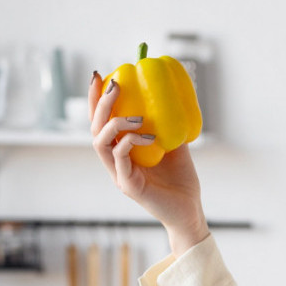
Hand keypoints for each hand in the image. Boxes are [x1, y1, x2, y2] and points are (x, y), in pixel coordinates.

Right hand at [89, 72, 209, 254]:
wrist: (190, 210)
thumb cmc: (181, 180)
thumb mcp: (175, 144)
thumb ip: (168, 124)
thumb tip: (171, 96)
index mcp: (121, 150)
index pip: (102, 120)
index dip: (95, 98)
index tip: (100, 74)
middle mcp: (114, 161)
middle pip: (95, 127)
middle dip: (100, 103)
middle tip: (114, 84)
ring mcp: (118, 174)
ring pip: (100, 142)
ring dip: (114, 122)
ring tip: (136, 114)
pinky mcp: (127, 186)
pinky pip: (120, 158)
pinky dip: (130, 142)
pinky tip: (149, 135)